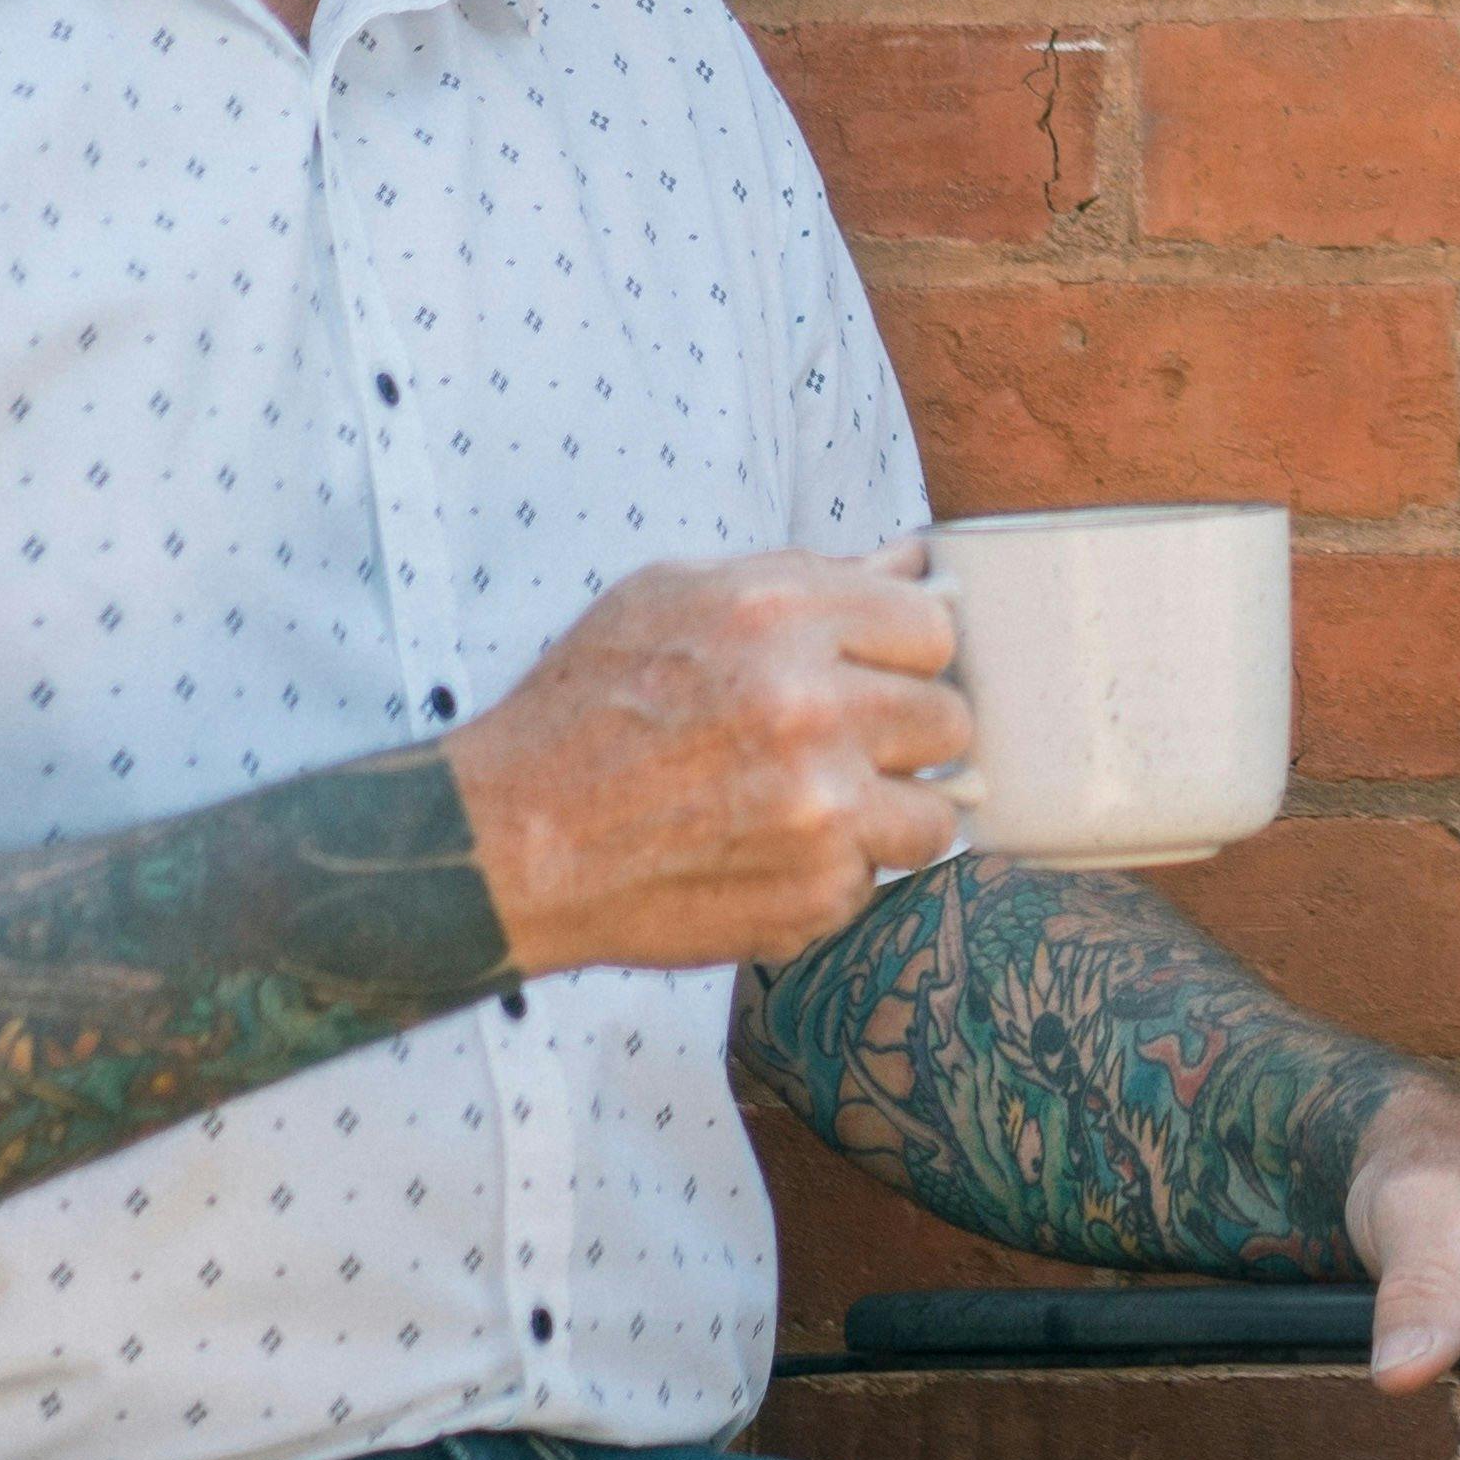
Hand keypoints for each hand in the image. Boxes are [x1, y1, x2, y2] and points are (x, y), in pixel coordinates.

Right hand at [442, 552, 971, 975]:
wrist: (509, 842)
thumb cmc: (584, 711)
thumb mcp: (671, 598)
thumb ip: (807, 578)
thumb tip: (913, 565)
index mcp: (780, 617)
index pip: (933, 628)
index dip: (904, 654)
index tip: (873, 674)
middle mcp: (812, 709)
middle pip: (950, 720)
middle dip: (904, 733)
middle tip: (841, 745)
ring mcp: (821, 810)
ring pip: (936, 814)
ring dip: (887, 813)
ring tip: (815, 807)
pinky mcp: (814, 894)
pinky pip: (874, 881)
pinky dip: (833, 874)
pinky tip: (766, 854)